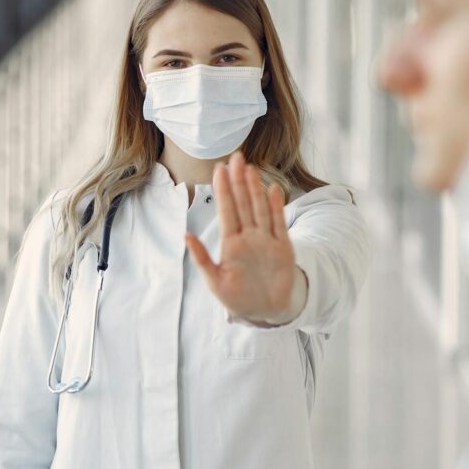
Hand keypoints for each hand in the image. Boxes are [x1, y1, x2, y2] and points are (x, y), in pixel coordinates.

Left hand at [185, 152, 307, 323]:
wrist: (266, 311)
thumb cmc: (238, 297)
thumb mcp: (215, 281)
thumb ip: (201, 259)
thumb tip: (185, 235)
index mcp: (231, 243)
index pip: (226, 211)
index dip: (223, 190)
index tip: (219, 170)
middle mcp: (249, 237)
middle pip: (243, 204)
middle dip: (238, 181)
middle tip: (235, 157)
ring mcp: (266, 240)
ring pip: (260, 209)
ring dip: (255, 189)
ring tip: (250, 169)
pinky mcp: (283, 247)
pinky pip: (279, 224)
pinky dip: (276, 207)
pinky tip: (272, 190)